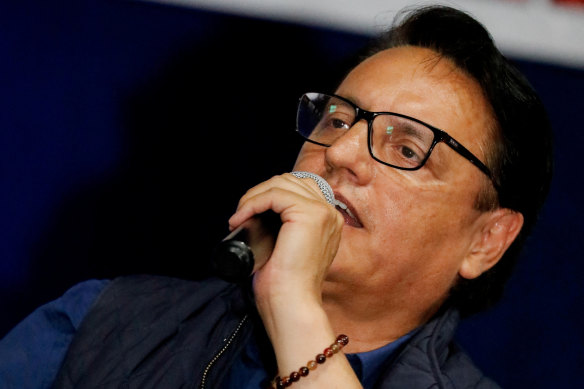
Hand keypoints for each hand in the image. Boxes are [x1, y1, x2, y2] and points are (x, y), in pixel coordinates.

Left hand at [228, 173, 342, 304]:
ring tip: (240, 217)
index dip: (269, 195)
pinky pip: (275, 194)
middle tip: (241, 216)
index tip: (248, 215)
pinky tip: (242, 218)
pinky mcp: (309, 214)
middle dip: (260, 193)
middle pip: (290, 181)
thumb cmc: (285, 285)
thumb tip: (258, 215)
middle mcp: (330, 213)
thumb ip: (284, 230)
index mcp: (328, 221)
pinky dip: (253, 202)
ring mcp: (322, 212)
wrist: (291, 304)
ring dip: (254, 196)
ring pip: (281, 183)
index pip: (298, 189)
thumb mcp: (286, 248)